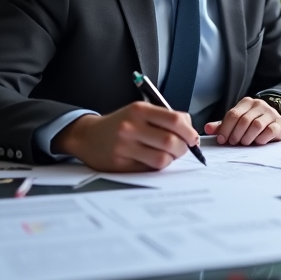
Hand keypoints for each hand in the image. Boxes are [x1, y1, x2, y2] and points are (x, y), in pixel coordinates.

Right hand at [54, 102, 198, 171]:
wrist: (87, 136)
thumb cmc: (121, 123)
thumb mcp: (140, 111)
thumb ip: (165, 117)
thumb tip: (191, 130)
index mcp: (139, 110)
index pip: (175, 120)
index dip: (190, 132)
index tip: (193, 138)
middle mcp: (131, 127)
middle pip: (171, 141)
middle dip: (183, 148)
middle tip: (182, 149)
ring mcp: (124, 147)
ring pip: (162, 159)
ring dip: (171, 159)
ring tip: (167, 155)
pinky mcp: (120, 164)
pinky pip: (148, 169)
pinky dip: (156, 166)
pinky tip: (151, 159)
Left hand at [206, 97, 280, 145]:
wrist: (276, 121)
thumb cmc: (253, 122)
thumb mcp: (237, 122)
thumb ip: (223, 125)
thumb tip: (207, 128)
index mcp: (246, 103)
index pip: (233, 114)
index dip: (225, 128)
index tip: (221, 140)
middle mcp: (259, 105)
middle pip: (244, 120)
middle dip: (236, 134)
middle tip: (234, 143)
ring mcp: (271, 113)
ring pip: (256, 125)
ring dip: (248, 137)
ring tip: (245, 143)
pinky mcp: (280, 123)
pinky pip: (270, 131)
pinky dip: (261, 138)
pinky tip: (258, 142)